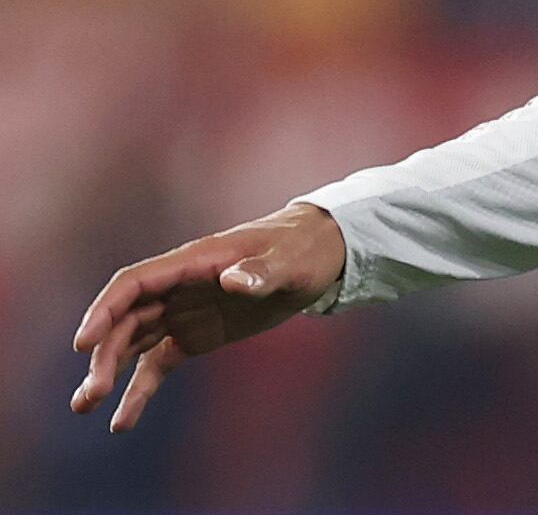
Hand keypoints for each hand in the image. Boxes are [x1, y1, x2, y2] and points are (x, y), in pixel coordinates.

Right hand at [69, 202, 346, 431]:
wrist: (319, 256)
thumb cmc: (302, 250)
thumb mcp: (289, 261)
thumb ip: (261, 272)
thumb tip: (232, 280)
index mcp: (193, 262)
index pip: (133, 284)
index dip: (105, 311)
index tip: (84, 343)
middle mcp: (178, 287)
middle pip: (126, 320)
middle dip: (104, 355)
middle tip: (90, 394)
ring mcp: (183, 312)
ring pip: (133, 343)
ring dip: (109, 372)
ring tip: (85, 408)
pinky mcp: (195, 335)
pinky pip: (158, 363)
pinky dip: (138, 389)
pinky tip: (121, 422)